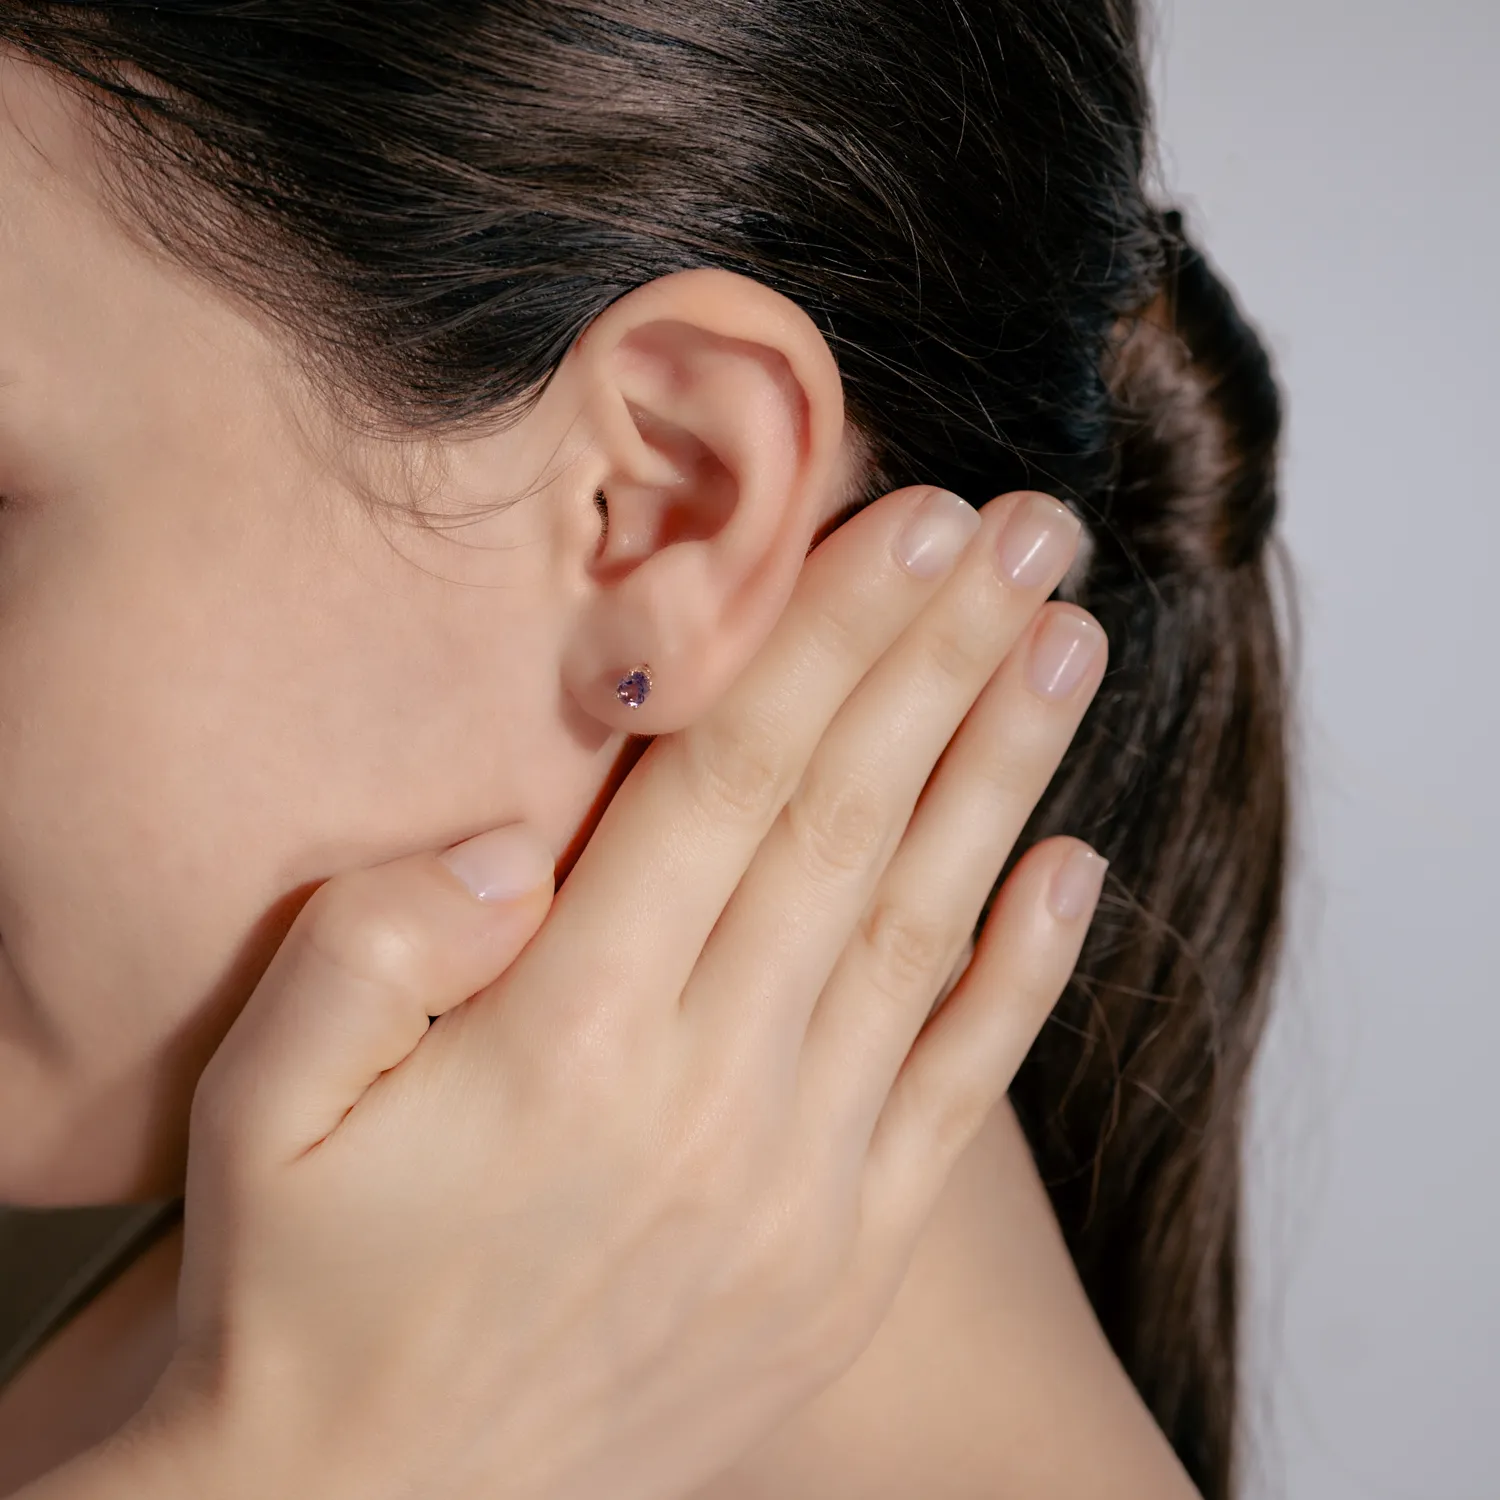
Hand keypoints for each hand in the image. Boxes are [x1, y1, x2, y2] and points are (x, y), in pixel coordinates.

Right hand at [125, 485, 1107, 1499]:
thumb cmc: (309, 1293)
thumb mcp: (264, 1105)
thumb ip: (373, 943)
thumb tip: (518, 840)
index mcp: (568, 1034)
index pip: (730, 784)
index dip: (827, 640)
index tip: (907, 527)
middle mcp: (708, 1096)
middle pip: (850, 824)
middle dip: (943, 657)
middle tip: (1026, 535)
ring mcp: (796, 1185)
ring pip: (923, 932)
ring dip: (1003, 775)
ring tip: (1068, 648)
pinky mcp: (840, 1261)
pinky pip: (957, 1094)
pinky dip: (1025, 975)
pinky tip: (1074, 868)